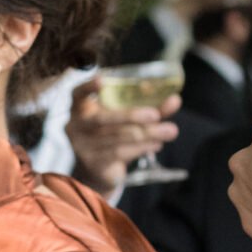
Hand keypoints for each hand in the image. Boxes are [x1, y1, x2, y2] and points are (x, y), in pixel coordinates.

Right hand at [65, 79, 178, 194]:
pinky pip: (119, 153)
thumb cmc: (113, 136)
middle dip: (130, 116)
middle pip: (101, 119)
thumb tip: (175, 100)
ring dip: (147, 134)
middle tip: (156, 115)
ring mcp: (82, 147)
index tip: (102, 80)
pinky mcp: (93, 164)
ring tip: (170, 131)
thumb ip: (150, 109)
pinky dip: (141, 148)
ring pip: (116, 138)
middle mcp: (76, 127)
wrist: (98, 171)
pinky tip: (156, 144)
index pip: (77, 94)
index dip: (88, 87)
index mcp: (80, 109)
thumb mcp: (129, 120)